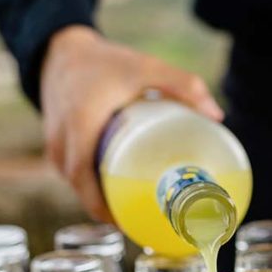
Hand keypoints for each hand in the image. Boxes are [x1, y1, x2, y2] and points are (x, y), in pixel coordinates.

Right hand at [39, 25, 223, 220]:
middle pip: (82, 189)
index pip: (85, 178)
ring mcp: (54, 144)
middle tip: (143, 221)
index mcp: (80, 125)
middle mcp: (61, 140)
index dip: (104, 206)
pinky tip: (114, 193)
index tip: (130, 221)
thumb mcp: (146, 67)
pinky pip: (72, 175)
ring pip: (76, 185)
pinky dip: (91, 188)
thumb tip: (217, 117)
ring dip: (100, 201)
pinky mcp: (54, 145)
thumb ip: (183, 85)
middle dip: (110, 210)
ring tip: (133, 211)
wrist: (60, 50)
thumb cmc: (105, 61)